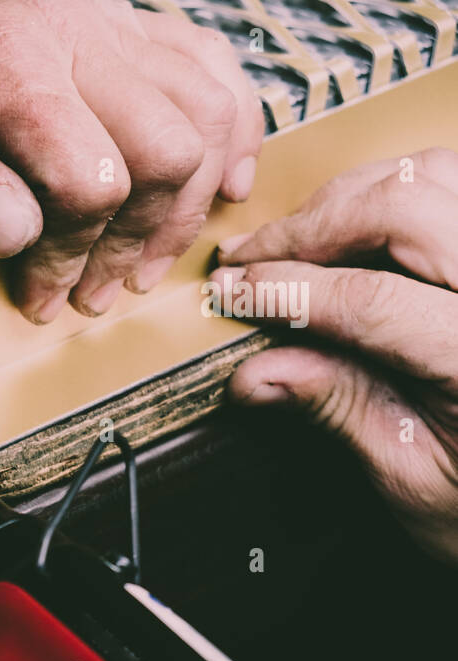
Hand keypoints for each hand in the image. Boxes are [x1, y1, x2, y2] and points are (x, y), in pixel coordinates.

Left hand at [0, 0, 263, 321]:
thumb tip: (12, 235)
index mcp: (9, 67)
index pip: (89, 181)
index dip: (72, 256)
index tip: (40, 296)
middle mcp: (76, 36)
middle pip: (169, 150)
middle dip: (139, 241)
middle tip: (92, 293)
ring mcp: (108, 22)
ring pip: (204, 111)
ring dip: (190, 199)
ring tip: (145, 259)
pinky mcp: (120, 19)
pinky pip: (207, 63)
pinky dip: (231, 127)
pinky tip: (223, 178)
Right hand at [217, 148, 457, 563]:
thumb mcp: (413, 480)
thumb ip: (339, 410)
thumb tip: (254, 372)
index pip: (371, 299)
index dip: (288, 290)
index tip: (231, 295)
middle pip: (404, 207)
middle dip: (310, 227)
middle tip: (250, 262)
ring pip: (435, 174)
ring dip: (354, 198)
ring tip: (299, 241)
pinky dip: (399, 191)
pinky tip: (359, 228)